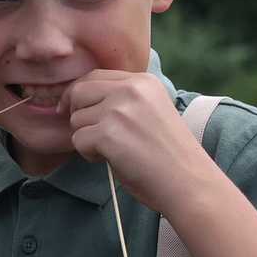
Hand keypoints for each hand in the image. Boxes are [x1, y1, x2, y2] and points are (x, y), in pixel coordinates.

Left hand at [63, 71, 219, 214]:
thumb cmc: (167, 154)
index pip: (95, 76)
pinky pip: (78, 140)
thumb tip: (78, 100)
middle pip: (79, 92)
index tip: (69, 109)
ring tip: (114, 150)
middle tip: (91, 136)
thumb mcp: (149, 112)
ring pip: (76, 119)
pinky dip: (89, 155)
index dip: (78, 94)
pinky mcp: (109, 133)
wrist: (186, 181)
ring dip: (87, 139)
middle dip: (77, 115)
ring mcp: (119, 109)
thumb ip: (122, 100)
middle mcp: (131, 88)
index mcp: (143, 81)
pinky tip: (111, 160)